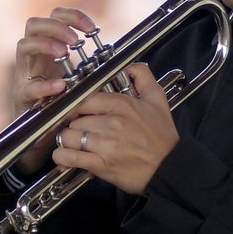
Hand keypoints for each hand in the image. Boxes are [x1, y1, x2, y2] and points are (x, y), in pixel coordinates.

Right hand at [11, 7, 96, 174]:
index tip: (91, 27)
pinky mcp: (22, 97)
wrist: (42, 132)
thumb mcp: (76, 77)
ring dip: (44, 44)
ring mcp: (24, 75)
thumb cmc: (62, 100)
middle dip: (55, 26)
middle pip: (33, 24)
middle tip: (75, 39)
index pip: (53, 16)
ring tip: (62, 51)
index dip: (71, 15)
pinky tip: (60, 86)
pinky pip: (28, 87)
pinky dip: (44, 86)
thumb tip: (115, 53)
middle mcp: (33, 57)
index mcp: (48, 47)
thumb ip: (89, 64)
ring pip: (23, 46)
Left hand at [51, 63, 178, 194]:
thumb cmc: (162, 136)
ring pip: (68, 136)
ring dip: (68, 140)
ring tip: (75, 143)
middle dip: (74, 123)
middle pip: (74, 118)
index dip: (77, 104)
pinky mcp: (101, 165)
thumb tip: (128, 66)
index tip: (77, 110)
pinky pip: (70, 157)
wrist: (170, 167)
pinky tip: (64, 156)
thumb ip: (142, 76)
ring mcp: (105, 144)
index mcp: (122, 105)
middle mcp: (111, 123)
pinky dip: (63, 157)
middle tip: (80, 128)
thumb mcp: (158, 99)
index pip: (84, 98)